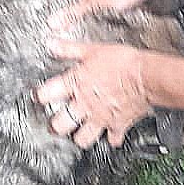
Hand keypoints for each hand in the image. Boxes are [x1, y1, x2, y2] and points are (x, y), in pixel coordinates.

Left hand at [35, 40, 150, 148]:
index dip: (40, 96)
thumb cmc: (121, 62)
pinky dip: (111, 138)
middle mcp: (84, 105)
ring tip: (79, 131)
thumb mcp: (92, 50)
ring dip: (79, 136)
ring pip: (82, 139)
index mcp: (75, 84)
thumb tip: (52, 44)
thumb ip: (70, 49)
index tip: (39, 96)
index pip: (47, 94)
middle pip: (60, 125)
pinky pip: (112, 139)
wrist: (144, 76)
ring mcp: (100, 118)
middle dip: (56, 125)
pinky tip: (110, 133)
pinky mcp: (117, 126)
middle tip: (57, 121)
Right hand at [49, 0, 144, 32]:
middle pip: (67, 6)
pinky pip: (89, 13)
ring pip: (78, 10)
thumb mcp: (92, 5)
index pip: (56, 0)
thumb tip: (54, 21)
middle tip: (60, 33)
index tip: (48, 26)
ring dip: (76, 20)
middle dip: (63, 19)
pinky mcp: (102, 2)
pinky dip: (87, 20)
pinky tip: (90, 29)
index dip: (51, 13)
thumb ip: (73, 14)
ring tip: (73, 33)